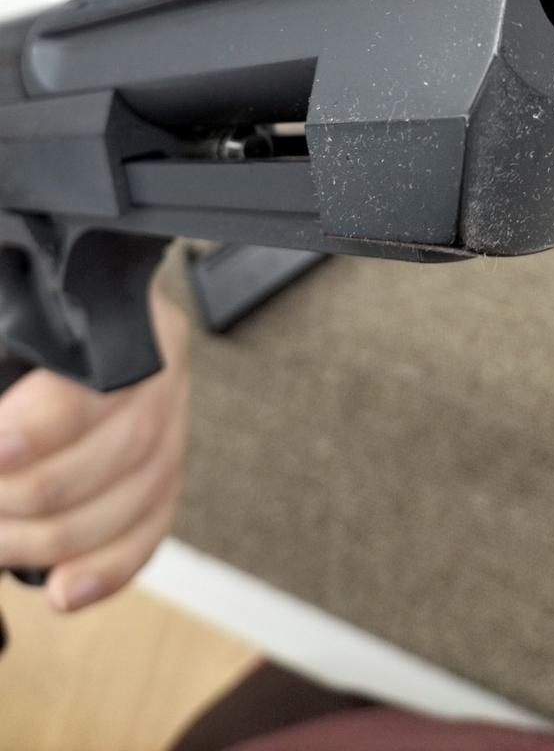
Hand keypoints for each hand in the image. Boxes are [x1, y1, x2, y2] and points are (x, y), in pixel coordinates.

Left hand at [0, 282, 188, 611]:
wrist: (87, 344)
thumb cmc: (46, 339)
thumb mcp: (25, 331)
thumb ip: (13, 376)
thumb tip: (1, 444)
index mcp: (134, 324)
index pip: (88, 389)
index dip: (36, 430)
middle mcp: (163, 378)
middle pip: (117, 452)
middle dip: (33, 496)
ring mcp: (173, 432)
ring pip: (133, 500)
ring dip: (55, 541)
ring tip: (0, 545)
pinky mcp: (167, 481)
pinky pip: (149, 534)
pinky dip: (106, 571)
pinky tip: (63, 592)